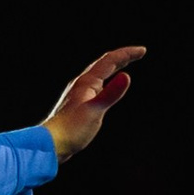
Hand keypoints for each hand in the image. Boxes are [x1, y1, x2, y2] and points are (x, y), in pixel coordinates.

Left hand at [43, 46, 144, 160]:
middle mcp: (81, 84)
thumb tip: (126, 76)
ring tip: (123, 64)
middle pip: (104, 64)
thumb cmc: (71, 129)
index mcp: (87, 82)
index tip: (142, 51)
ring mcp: (78, 93)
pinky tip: (104, 87)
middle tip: (138, 54)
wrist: (51, 143)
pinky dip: (105, 80)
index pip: (110, 61)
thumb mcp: (95, 111)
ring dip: (113, 67)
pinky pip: (95, 85)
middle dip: (122, 57)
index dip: (127, 54)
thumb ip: (111, 94)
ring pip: (98, 74)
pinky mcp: (77, 104)